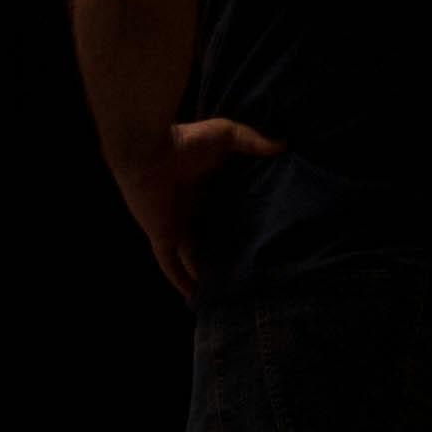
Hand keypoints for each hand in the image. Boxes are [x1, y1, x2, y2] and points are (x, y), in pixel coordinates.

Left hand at [125, 117, 282, 297]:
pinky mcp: (162, 236)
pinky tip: (194, 297)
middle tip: (238, 269)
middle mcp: (184, 210)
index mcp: (197, 189)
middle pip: (200, 238)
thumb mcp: (226, 134)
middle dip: (213, 252)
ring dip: (197, 273)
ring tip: (219, 291)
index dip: (228, 224)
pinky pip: (170, 266)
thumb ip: (252, 141)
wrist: (149, 150)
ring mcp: (171, 225)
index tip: (248, 234)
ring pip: (185, 258)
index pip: (213, 212)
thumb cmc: (184, 141)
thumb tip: (283, 145)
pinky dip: (180, 280)